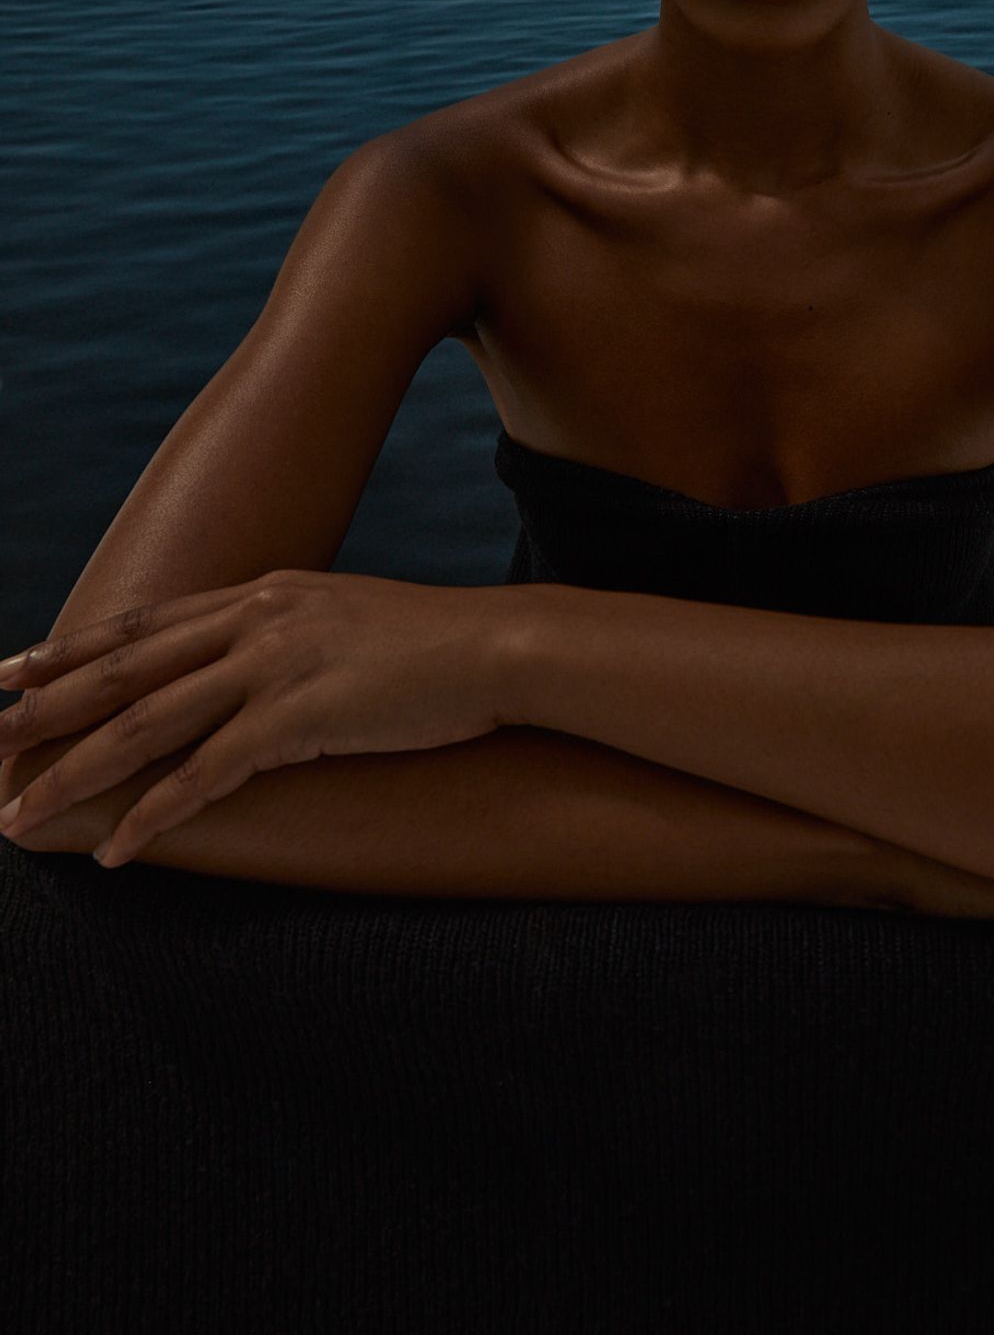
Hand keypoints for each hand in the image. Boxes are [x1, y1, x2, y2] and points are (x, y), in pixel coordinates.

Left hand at [0, 572, 534, 867]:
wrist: (497, 647)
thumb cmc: (434, 646)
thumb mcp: (347, 619)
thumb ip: (291, 632)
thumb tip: (256, 662)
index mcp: (265, 591)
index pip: (146, 622)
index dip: (74, 648)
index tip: (13, 669)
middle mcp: (257, 618)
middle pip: (126, 667)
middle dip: (45, 707)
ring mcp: (275, 665)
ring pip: (146, 723)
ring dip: (74, 772)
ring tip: (19, 814)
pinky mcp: (298, 718)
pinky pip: (205, 775)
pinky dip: (153, 815)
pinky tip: (116, 849)